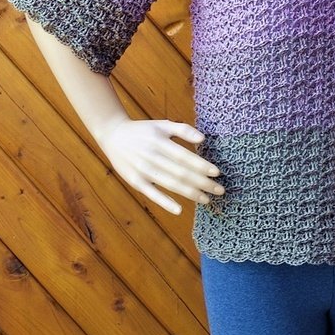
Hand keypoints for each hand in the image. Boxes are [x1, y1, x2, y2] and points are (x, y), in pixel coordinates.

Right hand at [96, 119, 223, 214]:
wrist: (113, 136)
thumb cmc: (143, 131)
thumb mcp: (162, 125)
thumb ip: (183, 129)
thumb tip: (203, 139)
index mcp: (160, 142)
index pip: (185, 157)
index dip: (202, 166)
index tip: (218, 173)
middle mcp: (152, 157)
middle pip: (181, 173)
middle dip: (203, 183)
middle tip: (220, 190)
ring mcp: (143, 171)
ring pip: (171, 184)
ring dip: (191, 193)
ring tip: (207, 199)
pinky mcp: (135, 182)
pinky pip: (152, 194)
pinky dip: (165, 203)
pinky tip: (179, 210)